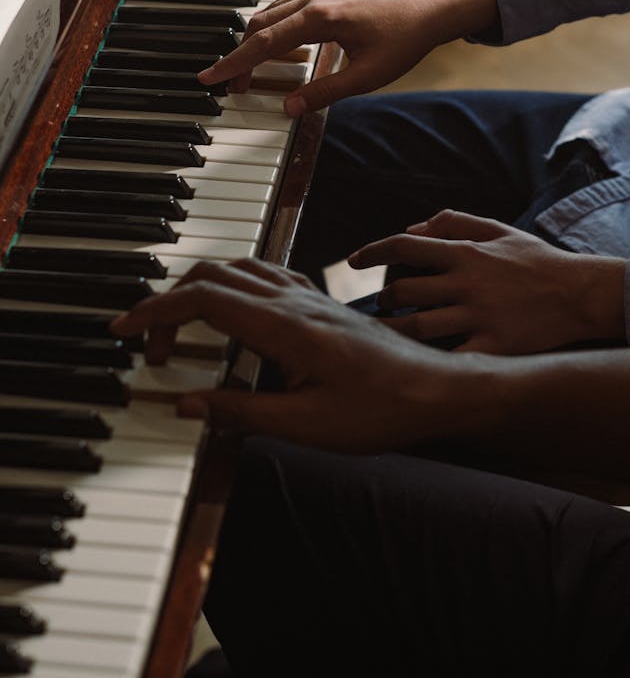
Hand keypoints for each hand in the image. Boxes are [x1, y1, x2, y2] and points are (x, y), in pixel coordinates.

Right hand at [110, 258, 459, 451]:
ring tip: (179, 327)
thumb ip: (241, 412)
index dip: (156, 311)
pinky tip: (234, 316)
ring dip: (200, 289)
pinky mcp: (321, 305)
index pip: (203, 299)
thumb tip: (186, 403)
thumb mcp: (306, 426)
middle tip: (150, 343)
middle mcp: (293, 301)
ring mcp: (309, 298)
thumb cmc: (382, 409)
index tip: (125, 330)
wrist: (438, 390)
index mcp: (284, 327)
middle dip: (170, 301)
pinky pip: (265, 276)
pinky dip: (233, 286)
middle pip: (213, 274)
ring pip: (238, 269)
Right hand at [197, 0, 497, 114]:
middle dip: (241, 57)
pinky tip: (274, 40)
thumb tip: (289, 109)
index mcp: (321, 17)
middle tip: (233, 86)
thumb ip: (325, 93)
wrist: (430, 8)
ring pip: (271, 11)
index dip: (234, 64)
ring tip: (249, 69)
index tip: (210, 78)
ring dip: (255, 39)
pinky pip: (287, 3)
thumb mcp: (366, 76)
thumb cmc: (404, 40)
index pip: (264, 43)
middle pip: (260, 25)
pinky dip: (272, 23)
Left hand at [348, 211, 625, 354]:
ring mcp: (479, 317)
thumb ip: (455, 222)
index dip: (372, 251)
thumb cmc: (537, 260)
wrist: (581, 294)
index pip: (404, 246)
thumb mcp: (499, 229)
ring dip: (396, 330)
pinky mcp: (493, 346)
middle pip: (403, 291)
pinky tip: (417, 365)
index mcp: (465, 252)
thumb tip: (413, 228)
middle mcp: (466, 283)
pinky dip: (429, 363)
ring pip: (417, 326)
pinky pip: (450, 358)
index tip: (352, 260)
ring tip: (391, 334)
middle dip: (386, 298)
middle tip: (387, 305)